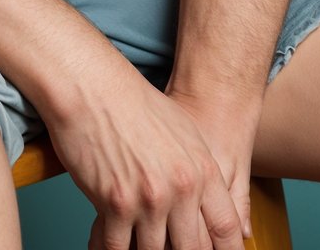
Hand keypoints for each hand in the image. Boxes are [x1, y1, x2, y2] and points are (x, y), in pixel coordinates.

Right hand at [45, 66, 246, 249]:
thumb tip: (207, 203)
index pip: (226, 228)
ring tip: (136, 242)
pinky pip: (117, 248)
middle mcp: (181, 188)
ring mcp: (150, 198)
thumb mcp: (182, 132)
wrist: (93, 87)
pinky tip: (108, 245)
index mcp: (202, 170)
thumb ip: (199, 171)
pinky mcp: (115, 204)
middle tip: (168, 248)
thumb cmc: (134, 105)